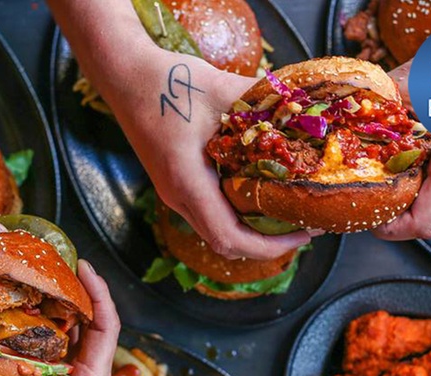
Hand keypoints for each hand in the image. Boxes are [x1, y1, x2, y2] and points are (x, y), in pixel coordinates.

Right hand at [0, 260, 119, 375]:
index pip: (106, 327)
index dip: (99, 294)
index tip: (85, 268)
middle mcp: (85, 375)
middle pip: (88, 323)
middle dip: (74, 292)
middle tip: (51, 265)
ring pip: (68, 335)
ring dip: (54, 309)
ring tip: (32, 282)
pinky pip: (48, 350)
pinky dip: (35, 331)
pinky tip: (13, 319)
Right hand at [114, 51, 315, 259]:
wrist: (125, 75)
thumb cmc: (165, 82)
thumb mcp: (220, 89)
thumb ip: (263, 102)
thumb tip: (302, 108)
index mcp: (187, 182)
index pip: (230, 238)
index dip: (271, 246)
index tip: (304, 232)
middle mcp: (178, 196)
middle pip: (226, 244)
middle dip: (268, 244)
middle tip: (305, 225)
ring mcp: (174, 192)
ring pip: (217, 231)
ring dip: (253, 231)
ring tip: (288, 212)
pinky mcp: (176, 182)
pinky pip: (210, 213)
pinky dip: (239, 215)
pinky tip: (260, 192)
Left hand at [374, 62, 430, 239]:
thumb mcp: (413, 83)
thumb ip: (378, 105)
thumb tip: (343, 116)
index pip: (425, 223)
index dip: (391, 228)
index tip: (369, 215)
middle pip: (428, 212)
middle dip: (395, 205)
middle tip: (367, 186)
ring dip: (409, 187)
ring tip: (385, 163)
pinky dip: (425, 172)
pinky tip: (409, 148)